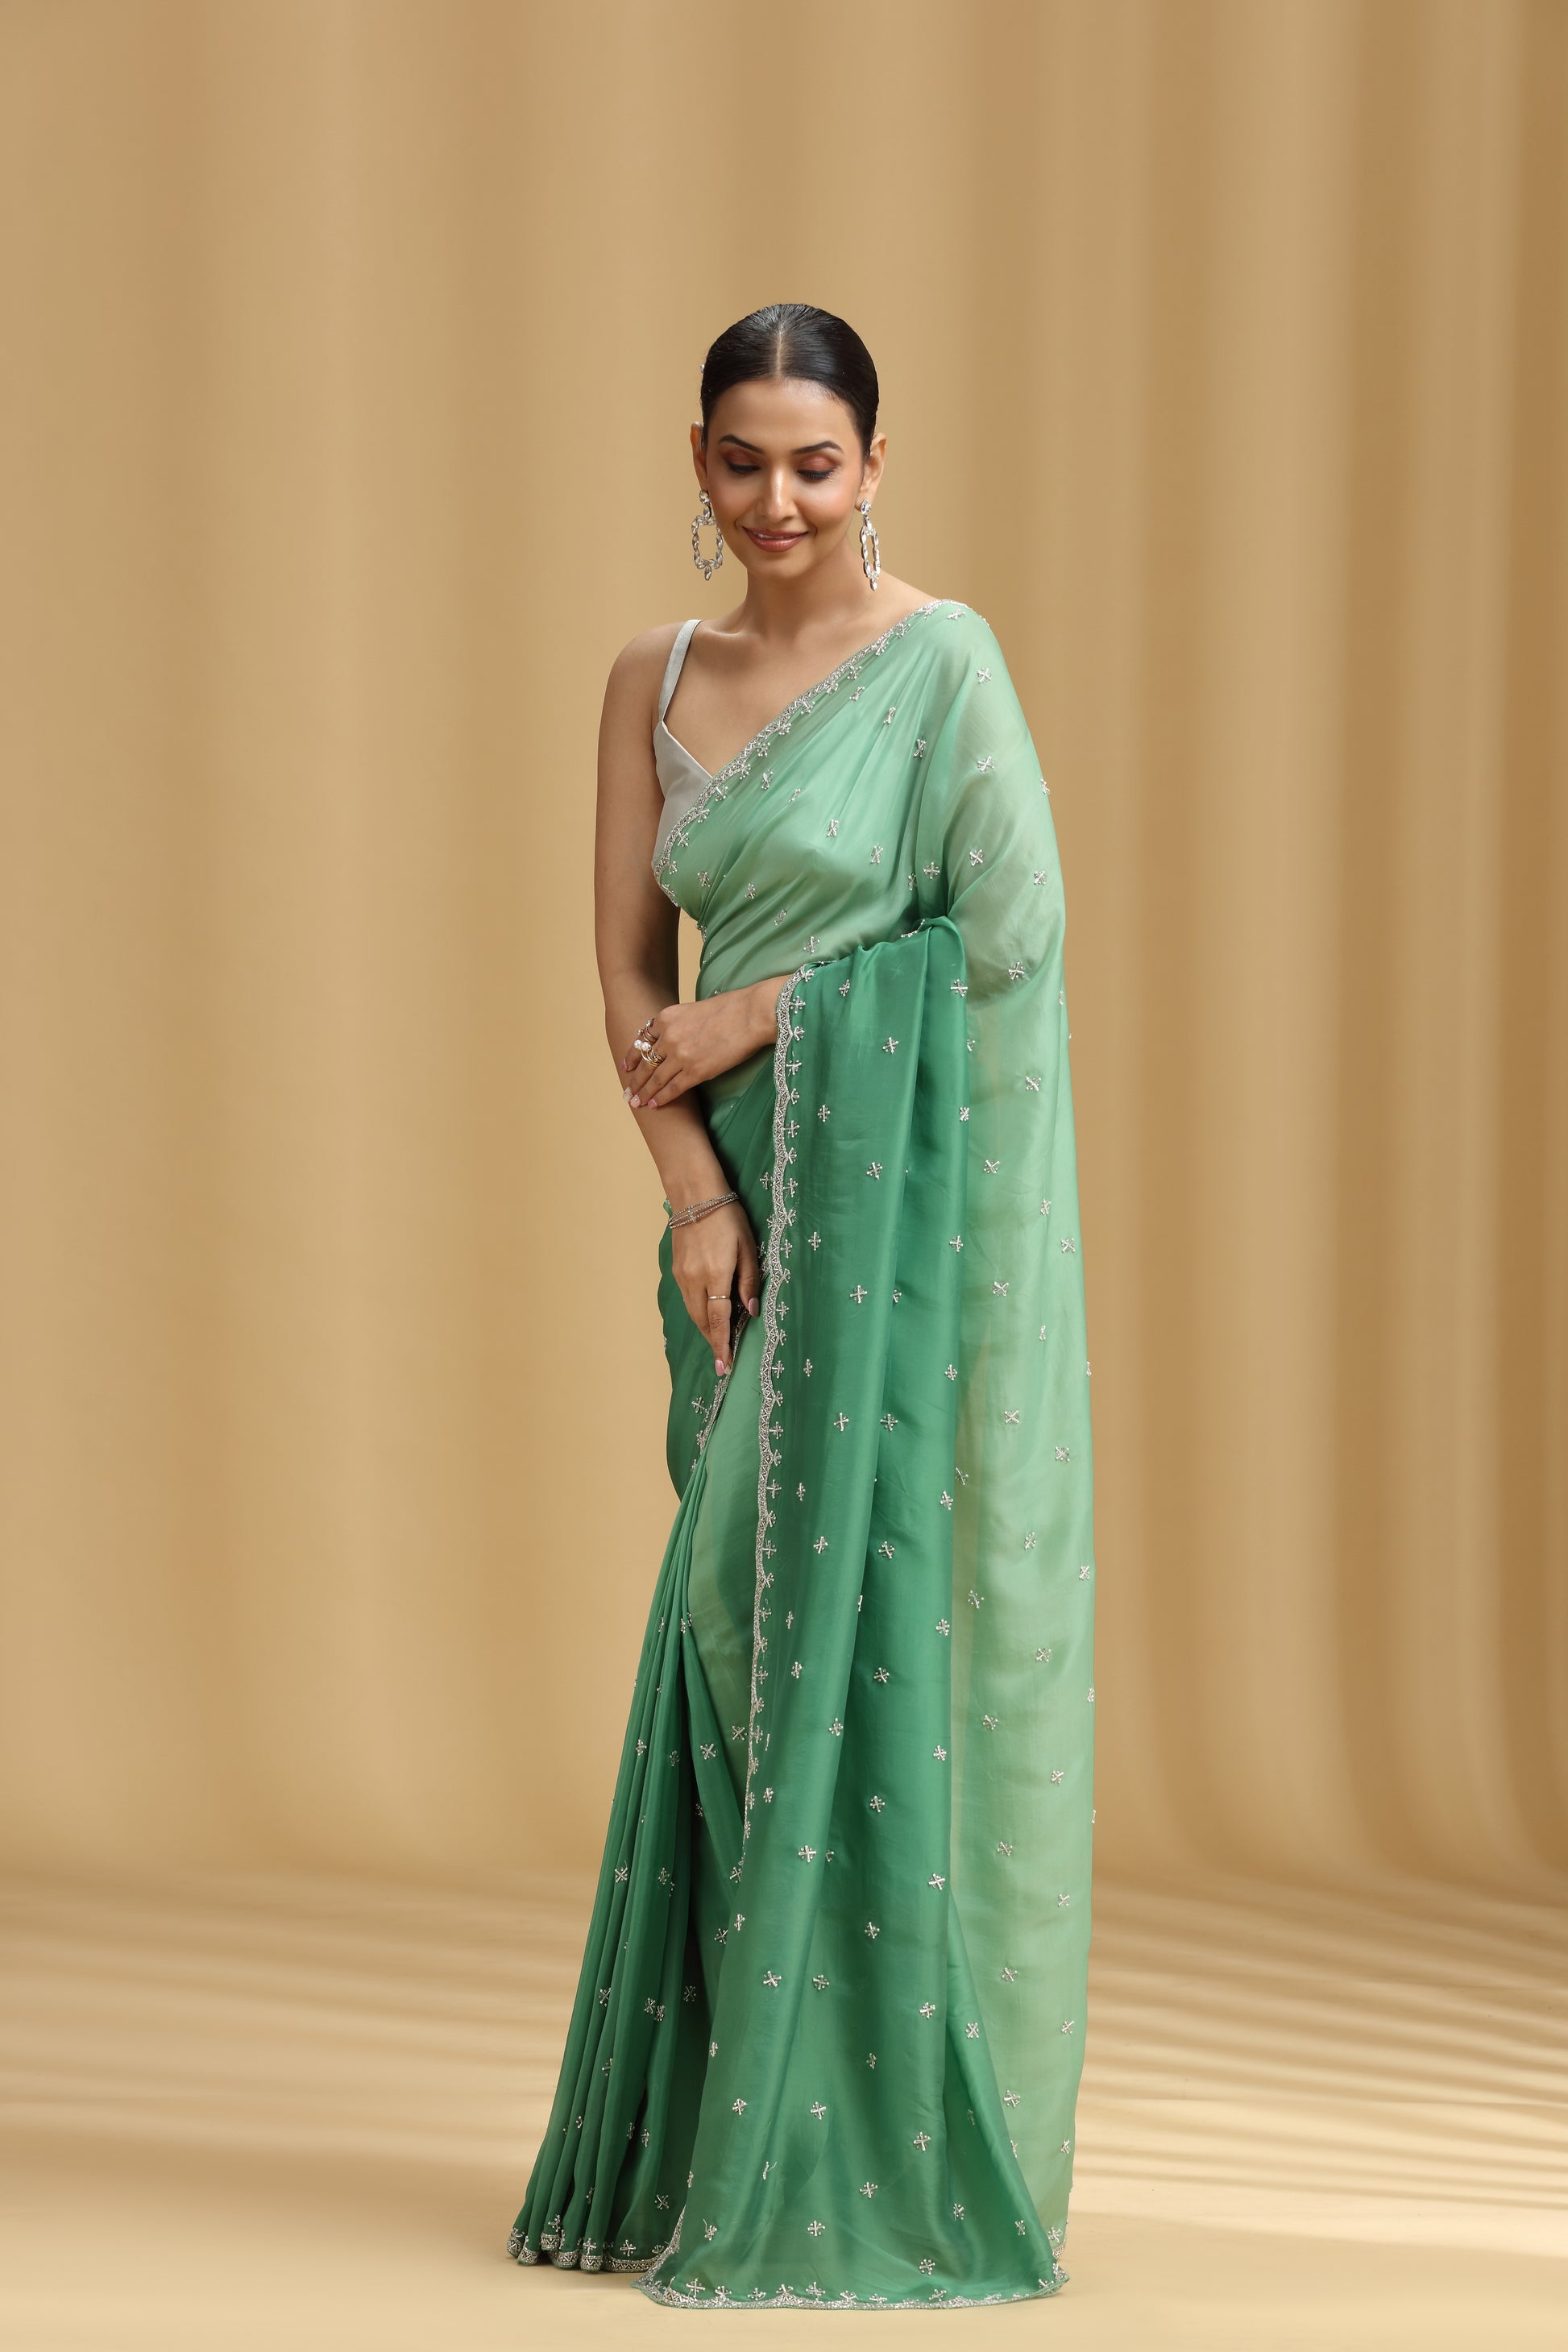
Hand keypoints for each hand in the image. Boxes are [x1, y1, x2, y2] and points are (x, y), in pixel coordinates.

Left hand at [623, 977, 787, 1109]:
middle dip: (635, 1080)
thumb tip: (677, 1040)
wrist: (750, 1014)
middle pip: (646, 1063)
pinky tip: (654, 1104)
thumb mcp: (694, 1009)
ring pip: (656, 1079)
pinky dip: (662, 1098)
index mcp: (666, 1018)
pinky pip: (673, 1088)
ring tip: (636, 1102)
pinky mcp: (695, 1071)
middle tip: (628, 1092)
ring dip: (644, 1092)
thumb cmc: (730, 1009)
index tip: (627, 1067)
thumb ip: (680, 1025)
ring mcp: (680, 1055)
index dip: (633, 1057)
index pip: (642, 1041)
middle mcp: (668, 1036)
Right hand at [672, 1200, 761, 1374]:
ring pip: (693, 1312)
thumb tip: (751, 1311)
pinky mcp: (676, 1269)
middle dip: (713, 1342)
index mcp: (716, 1274)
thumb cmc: (728, 1217)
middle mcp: (694, 1279)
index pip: (718, 1320)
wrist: (695, 1195)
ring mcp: (682, 1275)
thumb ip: (749, 1282)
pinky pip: (687, 1299)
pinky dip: (698, 1311)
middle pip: (702, 1321)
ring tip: (718, 1341)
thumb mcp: (747, 1248)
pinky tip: (708, 1314)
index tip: (725, 1366)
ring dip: (705, 1328)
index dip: (723, 1345)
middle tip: (724, 1360)